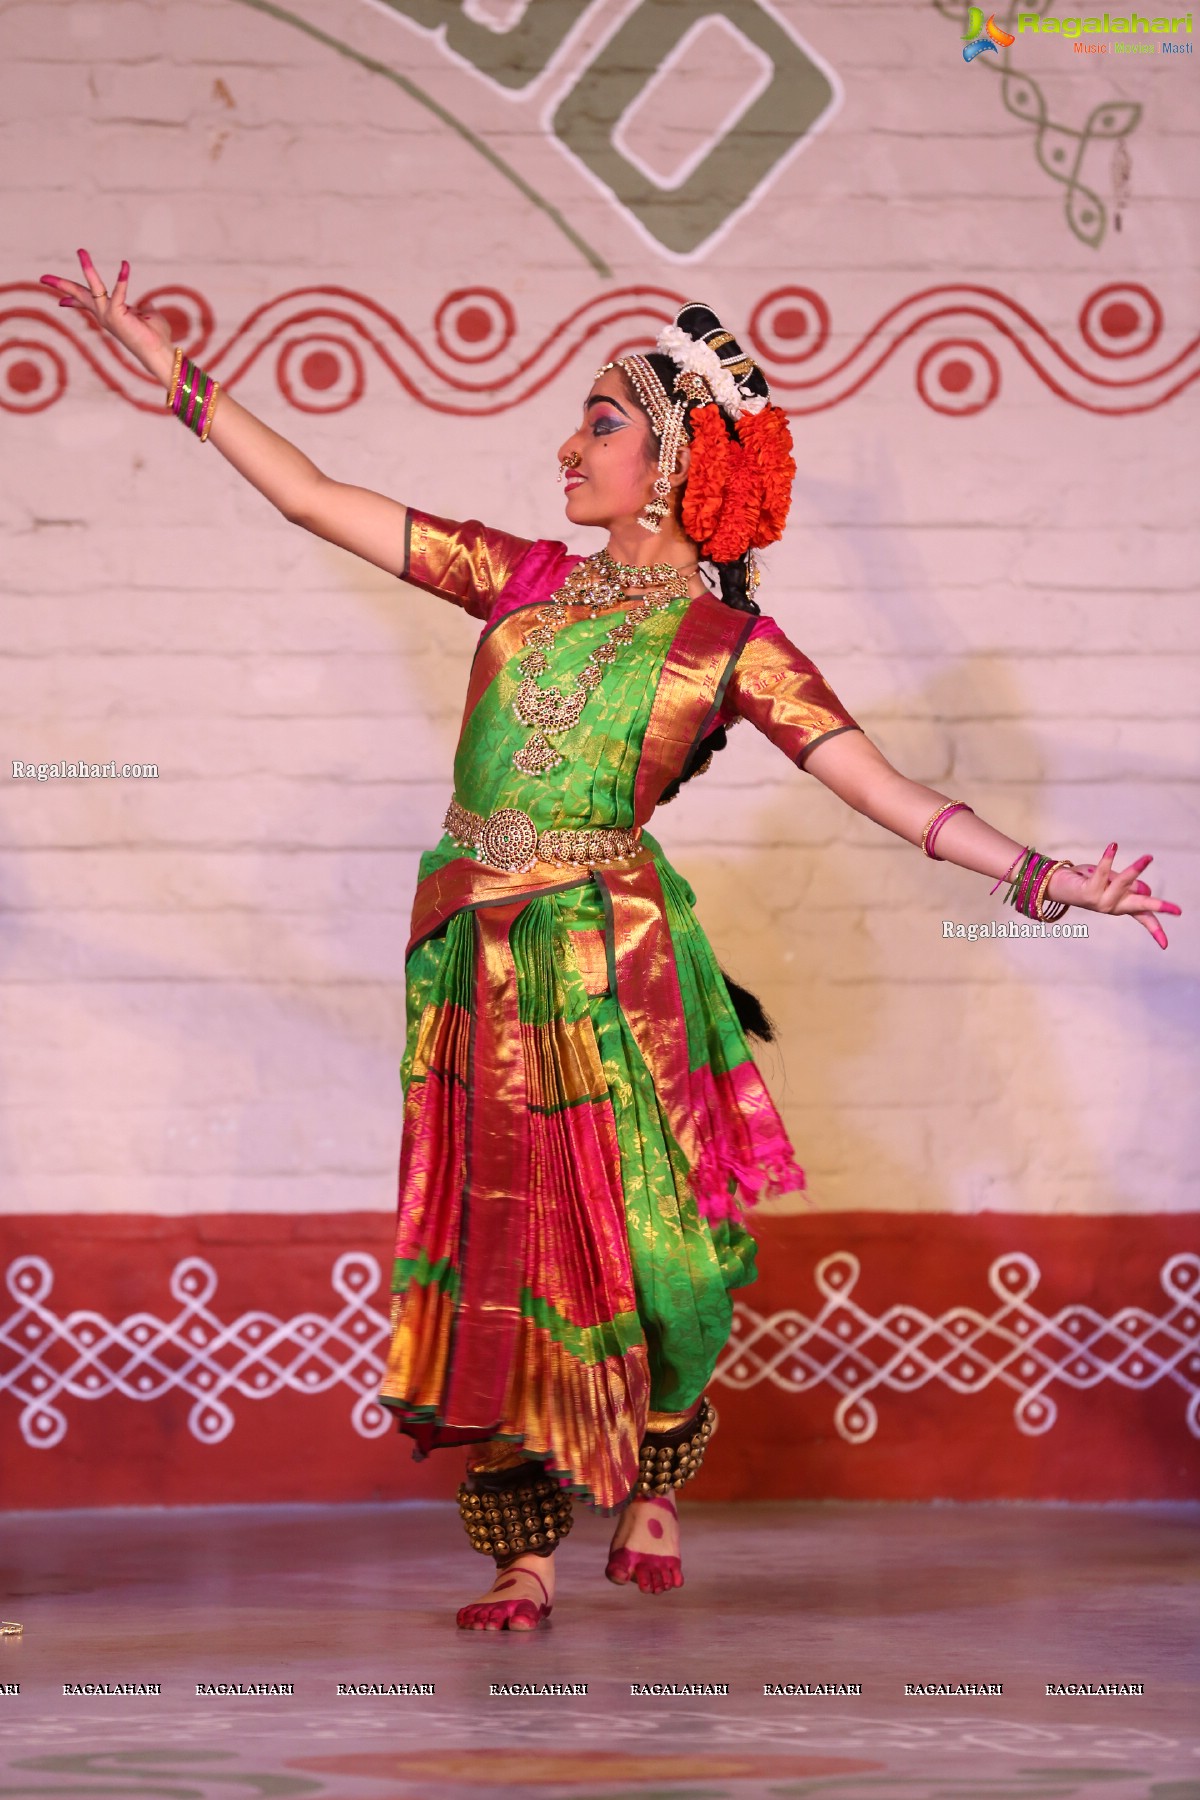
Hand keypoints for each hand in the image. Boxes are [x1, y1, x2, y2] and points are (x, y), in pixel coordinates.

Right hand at [39, 249, 174, 373]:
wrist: (159, 352)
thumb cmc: (156, 337)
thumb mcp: (147, 318)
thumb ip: (144, 309)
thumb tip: (147, 304)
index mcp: (109, 315)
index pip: (86, 305)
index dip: (72, 302)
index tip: (59, 301)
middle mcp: (104, 316)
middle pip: (79, 296)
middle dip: (62, 285)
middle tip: (43, 277)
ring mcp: (108, 316)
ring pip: (93, 289)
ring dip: (88, 269)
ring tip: (81, 251)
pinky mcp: (116, 315)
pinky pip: (118, 292)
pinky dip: (122, 278)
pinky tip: (125, 265)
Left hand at [1051, 844, 1181, 950]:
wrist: (1058, 885)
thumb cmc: (1090, 882)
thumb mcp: (1112, 883)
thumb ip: (1127, 886)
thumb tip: (1143, 891)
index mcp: (1121, 906)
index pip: (1144, 918)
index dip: (1155, 930)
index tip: (1165, 945)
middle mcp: (1113, 907)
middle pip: (1141, 906)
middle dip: (1159, 906)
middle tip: (1176, 910)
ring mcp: (1101, 901)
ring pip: (1124, 882)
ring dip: (1136, 869)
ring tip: (1148, 857)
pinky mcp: (1089, 892)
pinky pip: (1103, 872)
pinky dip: (1108, 858)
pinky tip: (1113, 847)